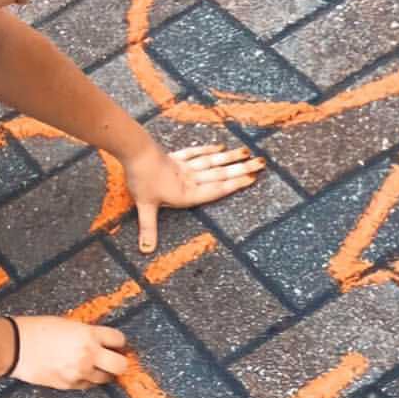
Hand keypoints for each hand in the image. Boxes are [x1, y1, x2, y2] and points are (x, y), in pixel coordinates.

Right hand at [9, 316, 127, 388]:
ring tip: (93, 365)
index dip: (119, 342)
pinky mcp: (69, 385)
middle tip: (113, 359)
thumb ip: (87, 333)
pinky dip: (86, 380)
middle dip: (120, 362)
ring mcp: (79, 372)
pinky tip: (77, 371)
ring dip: (102, 372)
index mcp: (89, 334)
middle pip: (121, 365)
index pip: (119, 340)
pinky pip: (87, 385)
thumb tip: (101, 341)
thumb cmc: (38, 330)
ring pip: (105, 379)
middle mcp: (88, 354)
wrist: (15, 346)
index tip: (116, 343)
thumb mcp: (68, 324)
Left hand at [125, 143, 263, 252]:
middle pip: (220, 174)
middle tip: (262, 164)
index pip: (215, 190)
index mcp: (187, 193)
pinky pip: (196, 153)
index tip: (252, 179)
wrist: (136, 152)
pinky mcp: (176, 156)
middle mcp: (190, 178)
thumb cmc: (141, 180)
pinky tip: (221, 147)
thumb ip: (149, 229)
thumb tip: (147, 250)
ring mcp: (184, 166)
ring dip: (231, 158)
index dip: (234, 185)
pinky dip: (209, 150)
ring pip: (212, 162)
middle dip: (241, 169)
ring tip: (248, 153)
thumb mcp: (145, 207)